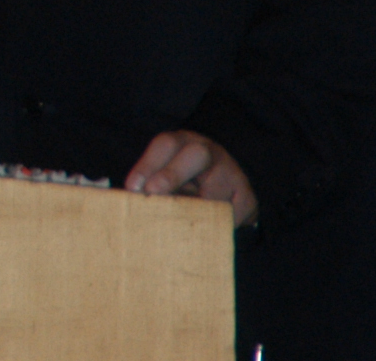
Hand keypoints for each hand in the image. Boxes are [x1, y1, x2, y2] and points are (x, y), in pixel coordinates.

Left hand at [124, 129, 257, 226]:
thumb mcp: (164, 171)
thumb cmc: (183, 178)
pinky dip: (216, 227)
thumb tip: (127, 198)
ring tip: (178, 227)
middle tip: (152, 193)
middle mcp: (208, 153)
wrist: (228, 178)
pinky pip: (231, 216)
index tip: (133, 187)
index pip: (165, 145)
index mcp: (181, 143)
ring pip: (215, 192)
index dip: (148, 165)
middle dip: (172, 174)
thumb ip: (147, 182)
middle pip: (196, 155)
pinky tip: (206, 231)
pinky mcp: (247, 198)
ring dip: (195, 211)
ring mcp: (231, 173)